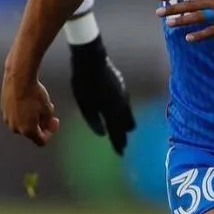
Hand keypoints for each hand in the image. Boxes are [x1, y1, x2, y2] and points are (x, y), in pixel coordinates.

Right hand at [1, 68, 59, 147]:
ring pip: (22, 123)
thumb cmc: (34, 93)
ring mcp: (8, 119)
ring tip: (38, 105)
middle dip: (40, 125)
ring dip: (31, 118)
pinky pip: (15, 115)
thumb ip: (48, 122)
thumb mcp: (47, 109)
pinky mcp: (3, 110)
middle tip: (48, 114)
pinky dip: (22, 112)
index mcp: (27, 130)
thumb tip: (46, 126)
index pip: (41, 141)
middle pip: (31, 132)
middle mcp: (15, 127)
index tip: (53, 123)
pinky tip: (27, 101)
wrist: (19, 78)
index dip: (50, 134)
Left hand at [68, 36, 135, 154]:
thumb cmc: (84, 83)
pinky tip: (119, 112)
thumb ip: (94, 121)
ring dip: (125, 123)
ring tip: (123, 130)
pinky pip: (126, 105)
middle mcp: (122, 104)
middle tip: (122, 144)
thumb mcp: (84, 105)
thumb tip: (102, 134)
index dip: (119, 143)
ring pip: (129, 114)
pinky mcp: (123, 86)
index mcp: (113, 111)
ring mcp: (124, 94)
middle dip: (124, 134)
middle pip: (128, 124)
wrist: (92, 59)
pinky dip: (123, 112)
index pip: (117, 132)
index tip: (121, 153)